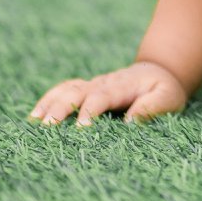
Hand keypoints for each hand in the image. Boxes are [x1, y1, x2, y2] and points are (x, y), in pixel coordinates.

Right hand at [28, 62, 187, 126]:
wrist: (158, 72)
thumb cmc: (164, 90)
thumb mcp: (167, 97)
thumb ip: (151, 107)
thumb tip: (129, 122)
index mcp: (122, 85)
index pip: (102, 96)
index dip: (90, 110)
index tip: (81, 128)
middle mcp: (103, 83)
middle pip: (77, 91)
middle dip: (62, 108)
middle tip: (48, 128)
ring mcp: (92, 85)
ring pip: (66, 89)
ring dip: (50, 104)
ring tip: (34, 123)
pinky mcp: (85, 91)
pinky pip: (63, 91)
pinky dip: (47, 101)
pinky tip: (34, 117)